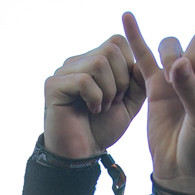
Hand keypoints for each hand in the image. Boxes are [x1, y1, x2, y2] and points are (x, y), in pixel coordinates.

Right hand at [44, 35, 144, 161]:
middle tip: (113, 102)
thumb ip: (139, 81)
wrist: (83, 153)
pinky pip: (83, 80)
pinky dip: (95, 98)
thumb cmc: (103, 128)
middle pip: (110, 49)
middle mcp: (77, 62)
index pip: (117, 41)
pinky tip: (92, 110)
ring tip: (102, 107)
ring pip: (98, 63)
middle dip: (121, 80)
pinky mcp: (53, 85)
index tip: (123, 91)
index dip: (128, 65)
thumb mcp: (129, 103)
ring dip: (108, 91)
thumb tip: (141, 60)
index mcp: (93, 61)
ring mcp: (63, 72)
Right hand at [121, 0, 194, 194]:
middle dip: (194, 50)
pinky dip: (137, 37)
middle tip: (184, 76)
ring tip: (168, 81)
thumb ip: (191, 92)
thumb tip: (177, 63)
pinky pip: (145, 56)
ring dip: (170, 55)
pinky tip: (127, 17)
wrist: (182, 175)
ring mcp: (180, 78)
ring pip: (174, 44)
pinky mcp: (156, 87)